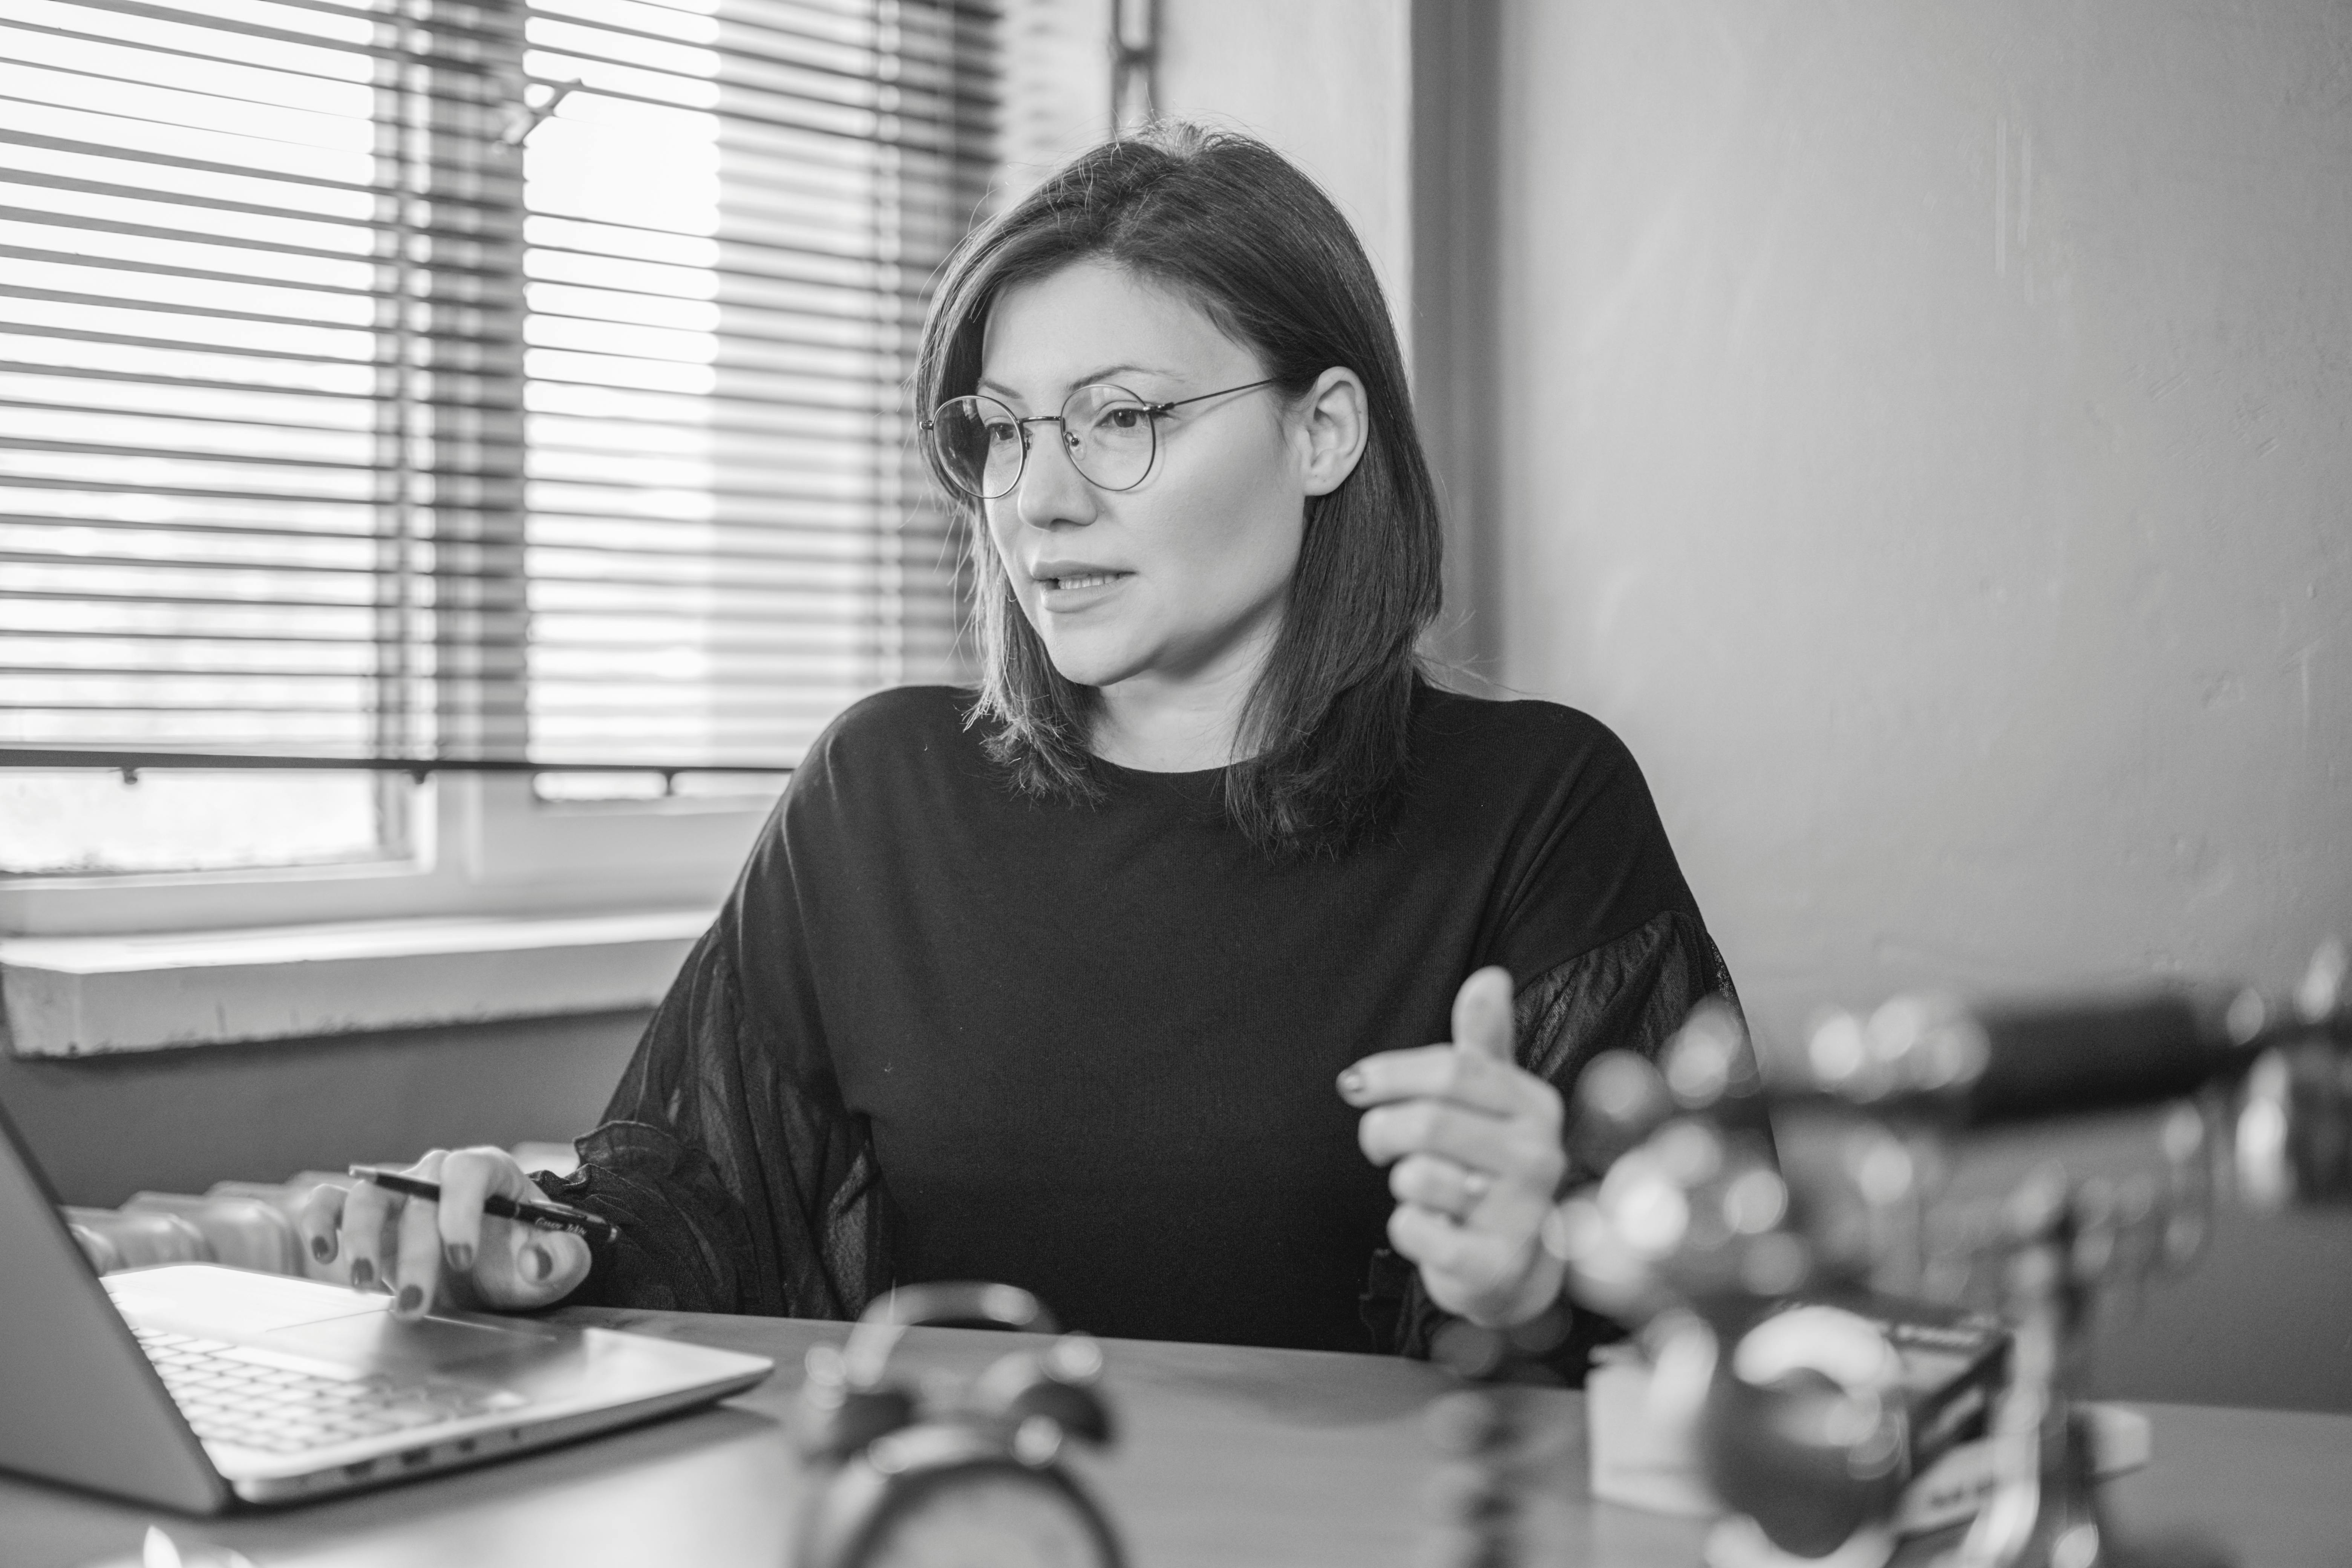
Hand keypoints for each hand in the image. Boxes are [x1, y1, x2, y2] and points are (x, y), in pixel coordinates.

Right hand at [298, 1147, 592, 1320]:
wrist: (496, 1270)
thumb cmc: (525, 1257)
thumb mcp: (560, 1261)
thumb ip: (562, 1259)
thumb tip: (537, 1261)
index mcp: (490, 1171)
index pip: (469, 1171)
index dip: (461, 1210)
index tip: (462, 1257)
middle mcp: (438, 1174)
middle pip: (417, 1194)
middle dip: (414, 1253)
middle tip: (414, 1303)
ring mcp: (398, 1193)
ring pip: (370, 1196)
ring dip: (362, 1238)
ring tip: (364, 1286)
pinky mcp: (368, 1217)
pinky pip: (331, 1203)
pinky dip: (320, 1221)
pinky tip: (325, 1254)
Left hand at [1341, 967, 1568, 1327]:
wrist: (1516, 1264)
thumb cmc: (1490, 1168)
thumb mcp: (1493, 1102)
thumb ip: (1483, 1042)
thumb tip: (1490, 975)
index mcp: (1535, 1107)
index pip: (1453, 1069)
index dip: (1391, 1072)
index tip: (1354, 1084)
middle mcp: (1540, 1157)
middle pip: (1427, 1121)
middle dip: (1381, 1129)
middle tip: (1376, 1144)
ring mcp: (1522, 1215)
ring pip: (1417, 1176)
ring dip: (1400, 1181)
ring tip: (1419, 1187)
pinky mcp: (1495, 1264)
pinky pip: (1415, 1230)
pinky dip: (1406, 1227)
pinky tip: (1430, 1226)